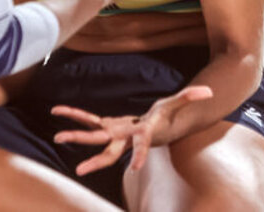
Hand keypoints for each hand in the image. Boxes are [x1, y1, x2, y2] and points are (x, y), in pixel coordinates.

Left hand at [51, 85, 212, 174]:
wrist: (154, 127)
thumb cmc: (166, 116)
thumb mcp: (177, 104)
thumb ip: (190, 97)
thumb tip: (208, 91)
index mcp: (142, 134)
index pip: (142, 146)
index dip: (140, 155)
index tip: (136, 167)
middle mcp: (125, 138)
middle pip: (109, 152)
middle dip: (96, 161)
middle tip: (79, 171)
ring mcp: (114, 133)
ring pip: (93, 137)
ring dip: (75, 135)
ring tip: (56, 137)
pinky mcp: (106, 125)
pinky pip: (87, 119)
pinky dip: (73, 114)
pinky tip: (56, 110)